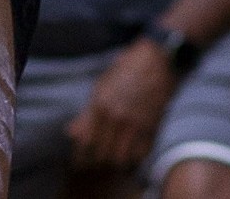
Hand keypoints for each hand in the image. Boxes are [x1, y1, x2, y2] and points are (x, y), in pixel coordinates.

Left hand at [66, 38, 177, 171]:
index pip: (86, 141)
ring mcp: (136, 123)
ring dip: (114, 163)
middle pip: (102, 154)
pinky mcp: (152, 127)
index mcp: (101, 105)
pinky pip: (140, 154)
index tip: (79, 163)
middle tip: (94, 165)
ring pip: (121, 159)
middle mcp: (117, 117)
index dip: (80, 156)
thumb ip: (86, 113)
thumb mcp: (101, 86)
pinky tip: (128, 157)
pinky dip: (133, 160)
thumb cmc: (126, 71)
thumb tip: (71, 133)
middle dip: (96, 163)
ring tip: (110, 162)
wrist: (158, 62)